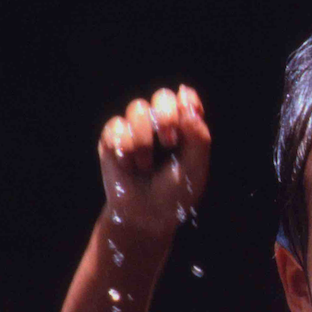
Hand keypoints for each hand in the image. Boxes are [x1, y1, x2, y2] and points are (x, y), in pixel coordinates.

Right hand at [97, 85, 210, 236]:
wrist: (145, 216)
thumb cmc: (175, 194)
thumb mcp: (195, 168)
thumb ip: (198, 135)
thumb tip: (186, 96)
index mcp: (185, 129)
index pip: (187, 100)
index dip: (187, 102)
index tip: (187, 117)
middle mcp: (160, 124)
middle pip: (162, 96)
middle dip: (166, 116)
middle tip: (169, 142)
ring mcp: (136, 129)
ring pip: (137, 108)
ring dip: (143, 140)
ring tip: (145, 166)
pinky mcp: (113, 137)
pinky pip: (116, 125)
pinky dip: (124, 148)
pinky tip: (128, 166)